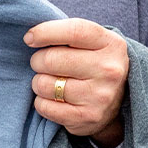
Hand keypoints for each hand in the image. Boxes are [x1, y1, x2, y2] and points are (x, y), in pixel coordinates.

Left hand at [25, 19, 128, 147]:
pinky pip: (44, 106)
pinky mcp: (87, 117)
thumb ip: (68, 34)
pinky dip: (41, 102)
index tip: (30, 38)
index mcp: (111, 44)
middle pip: (51, 59)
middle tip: (43, 65)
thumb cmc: (93, 63)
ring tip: (51, 82)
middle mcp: (109, 70)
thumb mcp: (93, 42)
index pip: (73, 31)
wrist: (118, 101)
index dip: (45, 32)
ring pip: (44, 84)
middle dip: (38, 61)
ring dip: (39, 83)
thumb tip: (31, 37)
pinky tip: (54, 99)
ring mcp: (100, 95)